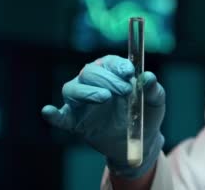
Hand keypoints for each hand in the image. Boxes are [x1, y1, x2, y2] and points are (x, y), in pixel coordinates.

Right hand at [41, 55, 164, 178]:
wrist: (140, 143)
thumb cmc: (147, 115)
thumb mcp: (156, 103)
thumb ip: (154, 90)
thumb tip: (148, 77)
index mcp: (113, 73)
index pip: (109, 62)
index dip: (118, 65)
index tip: (130, 72)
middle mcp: (93, 83)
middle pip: (89, 72)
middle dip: (107, 79)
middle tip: (126, 91)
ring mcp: (81, 102)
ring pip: (72, 89)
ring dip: (86, 91)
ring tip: (104, 97)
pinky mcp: (74, 121)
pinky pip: (60, 117)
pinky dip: (53, 115)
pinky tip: (48, 112)